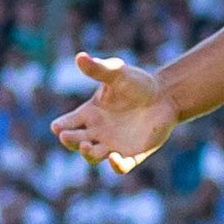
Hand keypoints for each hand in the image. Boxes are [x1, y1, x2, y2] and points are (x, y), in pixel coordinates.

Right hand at [51, 52, 177, 172]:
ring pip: (93, 156)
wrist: (165, 96)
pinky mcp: (132, 155)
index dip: (61, 127)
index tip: (58, 126)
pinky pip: (121, 167)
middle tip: (67, 136)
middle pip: (75, 142)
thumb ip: (98, 69)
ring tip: (86, 146)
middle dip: (69, 141)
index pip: (68, 124)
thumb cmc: (137, 83)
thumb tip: (80, 57)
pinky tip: (114, 159)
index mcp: (89, 114)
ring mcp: (113, 145)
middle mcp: (97, 132)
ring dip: (87, 154)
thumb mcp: (117, 73)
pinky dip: (116, 166)